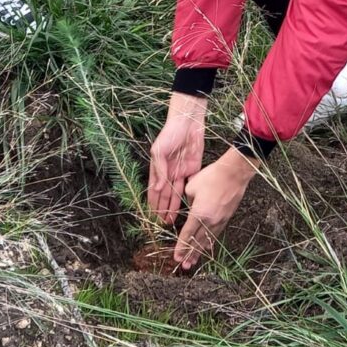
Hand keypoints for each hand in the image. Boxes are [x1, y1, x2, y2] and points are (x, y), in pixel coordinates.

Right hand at [149, 93, 206, 223]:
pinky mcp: (194, 169)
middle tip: (162, 223)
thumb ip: (159, 170)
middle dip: (163, 209)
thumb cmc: (170, 133)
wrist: (189, 122)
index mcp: (159, 167)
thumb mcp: (159, 150)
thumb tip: (158, 188)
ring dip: (174, 207)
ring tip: (172, 220)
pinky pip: (190, 185)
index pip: (154, 189)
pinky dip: (189, 196)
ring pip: (177, 193)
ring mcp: (181, 171)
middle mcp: (169, 172)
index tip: (151, 216)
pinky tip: (188, 207)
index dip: (153, 203)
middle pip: (166, 195)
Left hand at [173, 147, 258, 269]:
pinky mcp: (227, 218)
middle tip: (183, 266)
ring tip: (193, 262)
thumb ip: (188, 200)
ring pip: (207, 240)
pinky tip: (207, 248)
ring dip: (199, 252)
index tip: (176, 257)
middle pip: (197, 242)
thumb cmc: (212, 177)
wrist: (234, 173)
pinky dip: (209, 243)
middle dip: (189, 255)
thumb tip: (189, 207)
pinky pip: (216, 234)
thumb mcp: (191, 186)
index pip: (187, 234)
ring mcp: (220, 221)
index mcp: (198, 214)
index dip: (181, 247)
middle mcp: (209, 221)